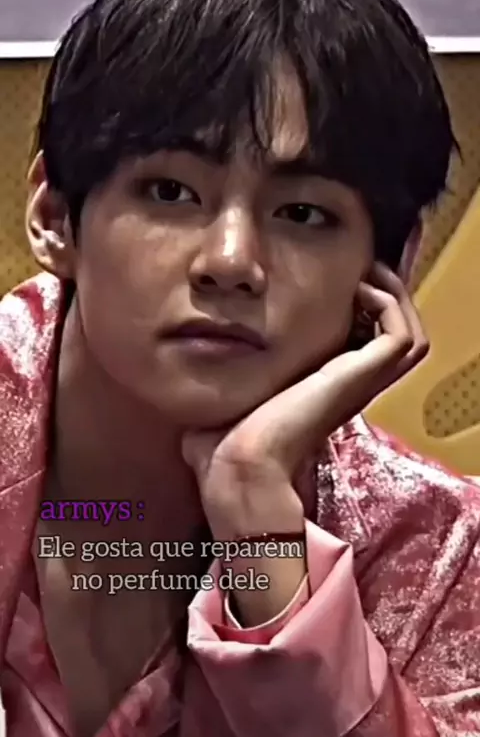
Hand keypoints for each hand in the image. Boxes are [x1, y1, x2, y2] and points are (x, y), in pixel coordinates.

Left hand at [182, 263, 428, 623]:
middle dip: (382, 299)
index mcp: (323, 390)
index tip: (335, 284)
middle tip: (358, 273)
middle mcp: (349, 386)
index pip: (361, 347)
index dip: (356, 313)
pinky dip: (389, 306)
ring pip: (410, 337)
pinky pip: (402, 337)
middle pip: (396, 341)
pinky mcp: (361, 377)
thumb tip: (193, 368)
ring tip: (365, 276)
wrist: (234, 463)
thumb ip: (220, 380)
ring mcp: (359, 384)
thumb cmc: (222, 442)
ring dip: (393, 299)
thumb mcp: (226, 396)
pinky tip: (357, 290)